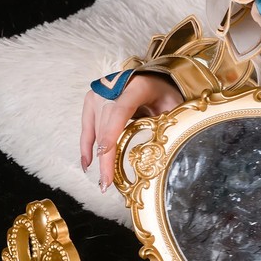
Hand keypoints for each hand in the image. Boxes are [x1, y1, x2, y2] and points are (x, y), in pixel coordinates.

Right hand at [80, 75, 182, 191]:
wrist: (152, 75)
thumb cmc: (164, 91)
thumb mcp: (173, 104)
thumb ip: (169, 123)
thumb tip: (166, 149)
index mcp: (134, 88)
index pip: (118, 116)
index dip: (110, 143)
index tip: (106, 164)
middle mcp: (111, 88)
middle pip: (105, 127)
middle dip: (104, 158)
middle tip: (107, 184)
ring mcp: (99, 93)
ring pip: (95, 130)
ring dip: (97, 156)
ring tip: (102, 180)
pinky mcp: (92, 99)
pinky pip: (86, 126)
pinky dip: (87, 146)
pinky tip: (88, 164)